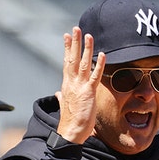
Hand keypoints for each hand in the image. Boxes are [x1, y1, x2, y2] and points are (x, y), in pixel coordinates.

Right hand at [55, 27, 105, 144]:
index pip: (66, 62)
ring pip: (83, 63)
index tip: (67, 36)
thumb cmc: (69, 120)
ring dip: (86, 48)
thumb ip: (61, 97)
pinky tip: (102, 53)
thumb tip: (57, 93)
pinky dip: (99, 64)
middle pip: (72, 58)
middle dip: (75, 42)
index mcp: (66, 84)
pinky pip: (94, 76)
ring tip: (88, 34)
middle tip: (76, 28)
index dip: (67, 48)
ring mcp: (80, 86)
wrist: (71, 131)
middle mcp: (71, 82)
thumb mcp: (64, 105)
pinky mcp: (88, 92)